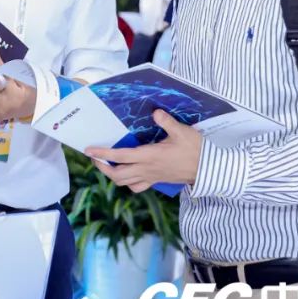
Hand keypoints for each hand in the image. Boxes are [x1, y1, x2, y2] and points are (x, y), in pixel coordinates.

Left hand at [85, 110, 201, 192]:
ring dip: (112, 175)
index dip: (102, 154)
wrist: (208, 169)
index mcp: (149, 156)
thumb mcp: (182, 132)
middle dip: (102, 167)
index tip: (89, 150)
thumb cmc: (195, 149)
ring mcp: (151, 177)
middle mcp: (146, 169)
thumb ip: (167, 122)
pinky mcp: (156, 181)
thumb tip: (155, 112)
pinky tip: (127, 173)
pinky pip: (137, 187)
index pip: (120, 157)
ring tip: (107, 164)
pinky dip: (127, 182)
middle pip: (117, 175)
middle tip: (95, 156)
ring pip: (125, 183)